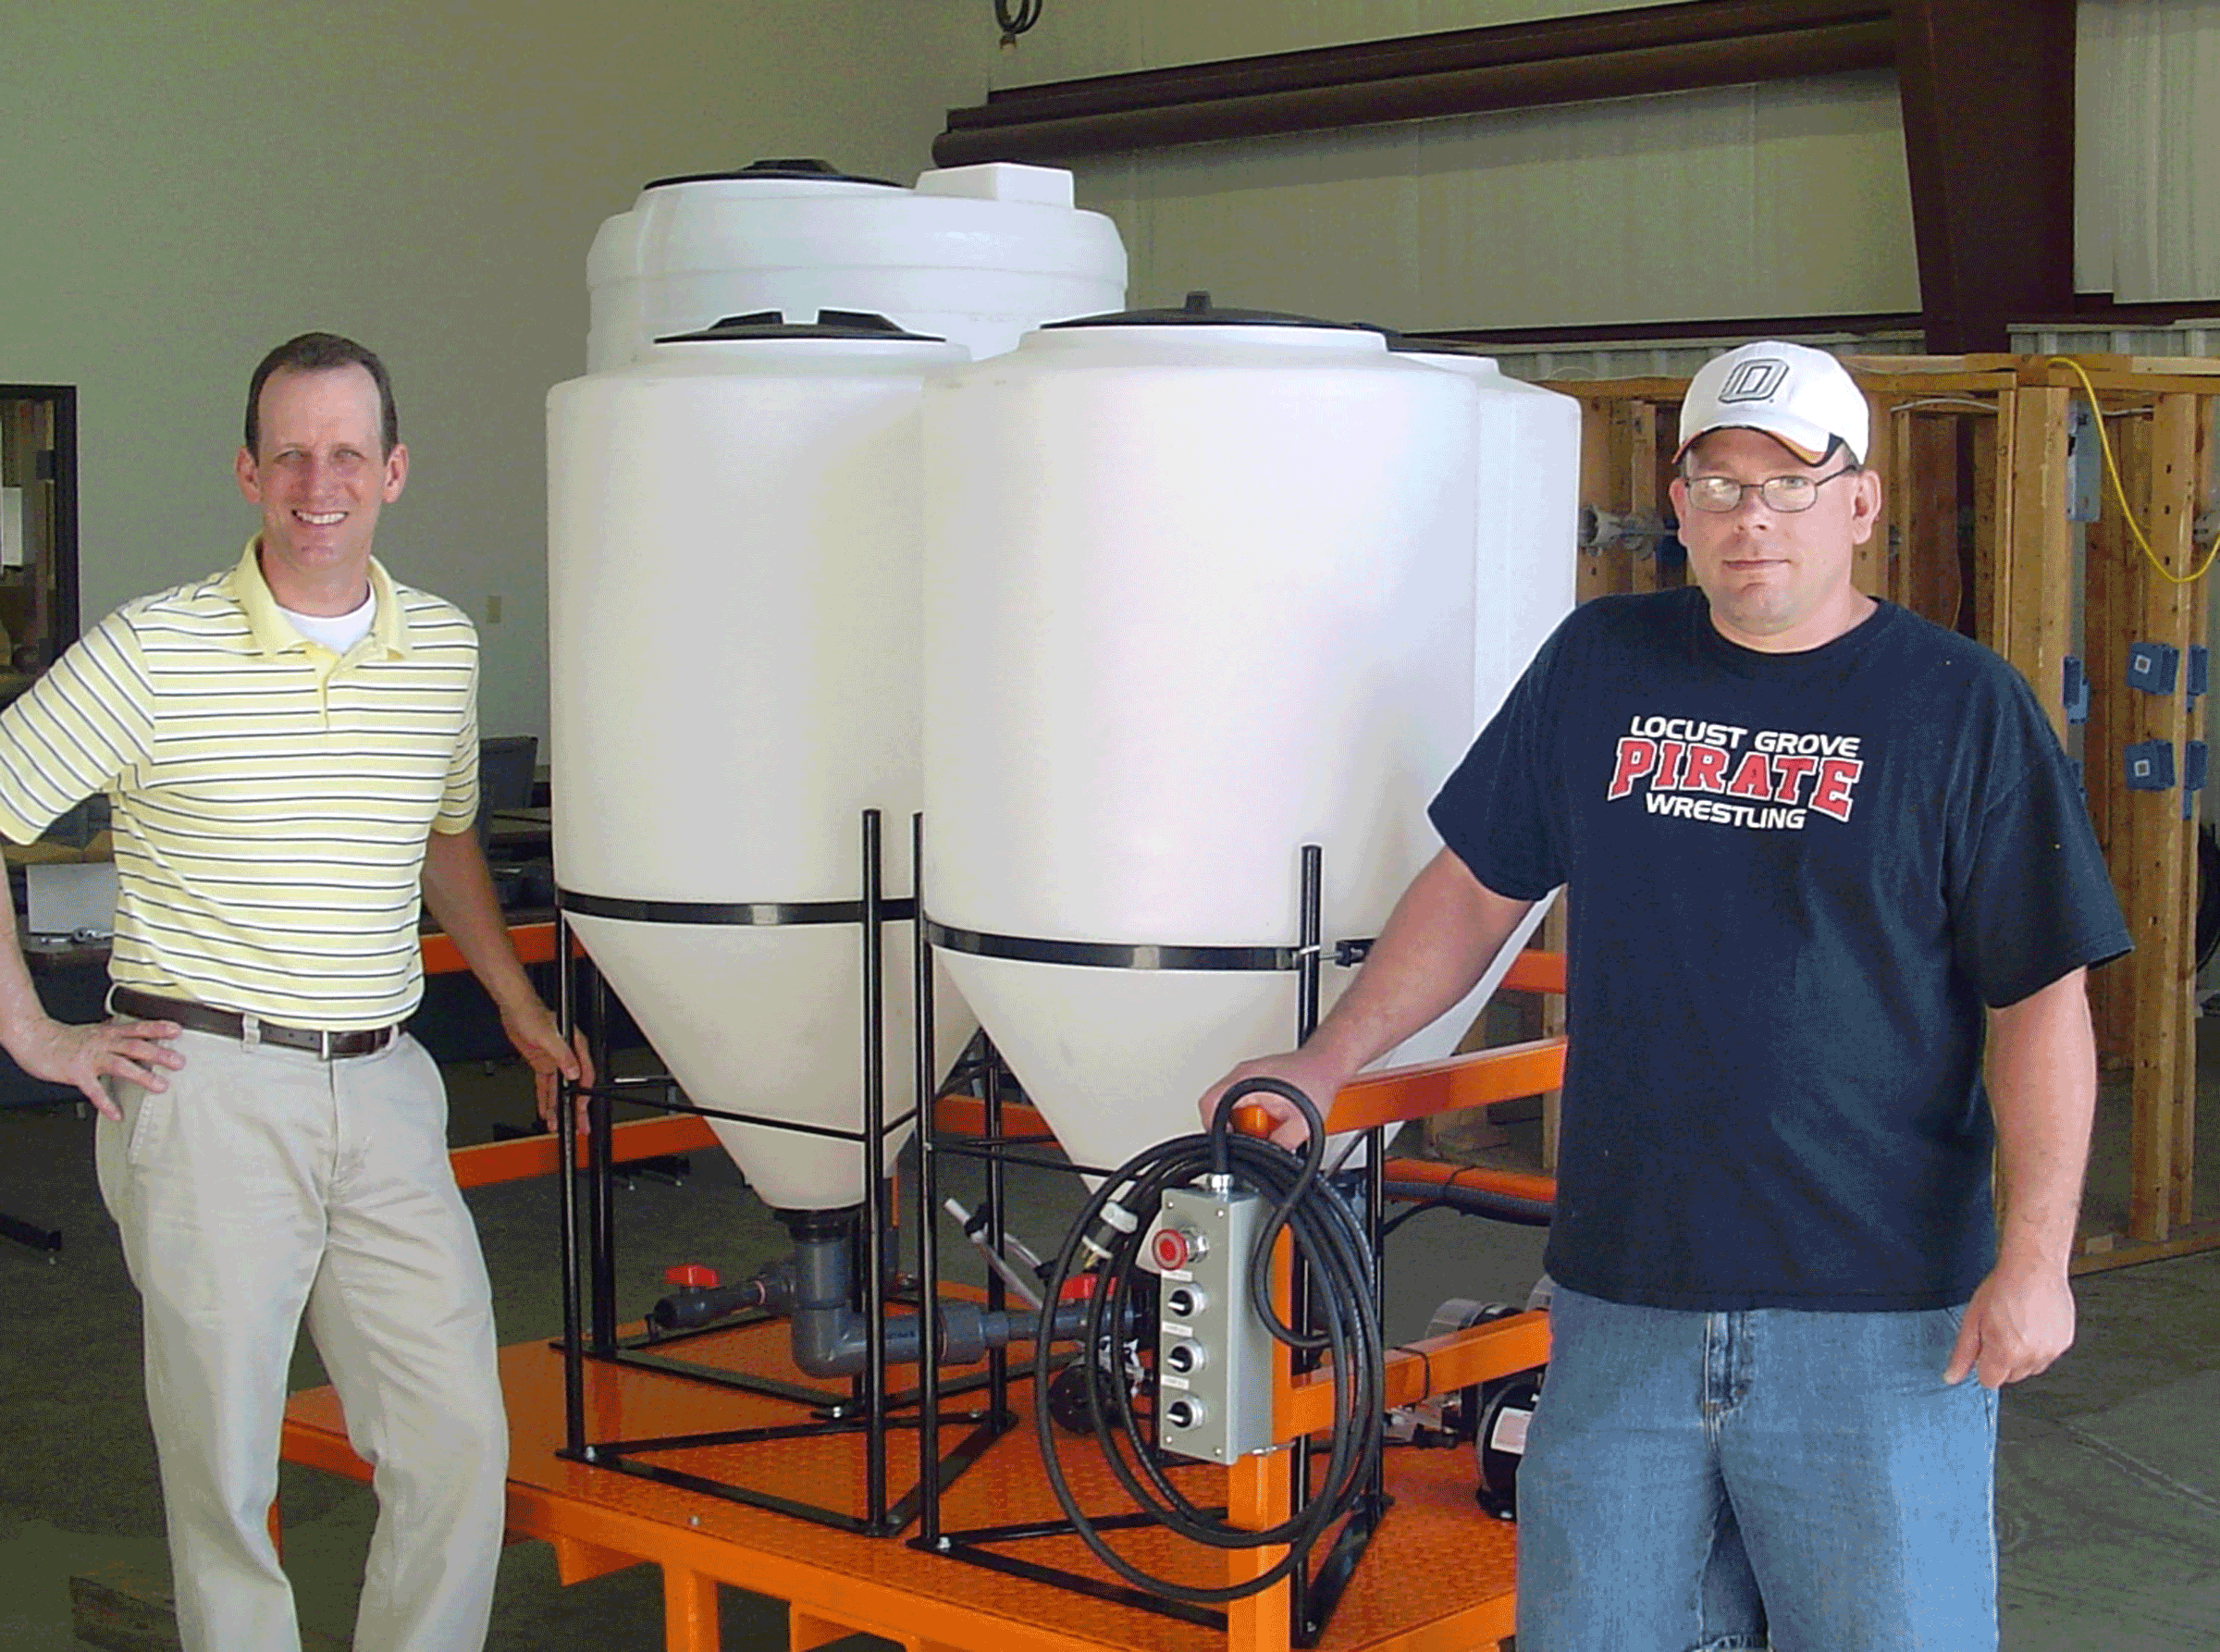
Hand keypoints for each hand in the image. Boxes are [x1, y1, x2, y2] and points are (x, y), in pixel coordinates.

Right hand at [6, 1015, 183, 1120]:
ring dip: (142, 1075)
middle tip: (179, 1061)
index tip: (178, 1030)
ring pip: (120, 1064)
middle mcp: (103, 1043)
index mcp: (109, 1033)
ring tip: (160, 1085)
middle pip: (135, 1046)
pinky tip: (117, 1114)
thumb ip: (116, 1033)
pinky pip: (94, 1090)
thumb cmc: (68, 1039)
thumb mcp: (96, 1031)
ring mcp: (91, 1057)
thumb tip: (136, 1031)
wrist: (36, 1040)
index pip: (138, 1028)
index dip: (158, 1028)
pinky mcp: (77, 1073)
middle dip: (158, 1053)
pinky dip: (106, 1103)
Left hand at [497, 999, 592, 1131]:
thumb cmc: (533, 1015)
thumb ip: (563, 1055)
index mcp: (576, 1048)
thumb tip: (573, 1073)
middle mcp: (568, 1056)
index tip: (582, 1109)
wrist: (516, 1010)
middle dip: (576, 1109)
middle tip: (580, 1126)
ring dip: (558, 1107)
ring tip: (558, 1124)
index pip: (585, 1076)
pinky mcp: (542, 1064)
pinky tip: (545, 1110)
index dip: (584, 1095)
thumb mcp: (549, 1037)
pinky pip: (545, 1086)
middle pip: (574, 1087)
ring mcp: (554, 1061)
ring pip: (559, 1090)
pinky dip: (545, 1099)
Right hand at [1196, 1050, 1353, 1150]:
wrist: (1328, 1062)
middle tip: (1249, 1137)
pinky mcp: (1253, 1079)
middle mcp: (1241, 1074)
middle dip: (1231, 1129)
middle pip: (1215, 1107)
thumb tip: (1268, 1158)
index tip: (1227, 1143)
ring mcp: (1245, 1075)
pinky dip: (1249, 1114)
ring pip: (1227, 1105)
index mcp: (1245, 1081)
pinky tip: (1269, 1118)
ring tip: (1265, 1125)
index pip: (1210, 1105)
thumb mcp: (1302, 1123)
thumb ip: (1281, 1144)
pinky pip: (1239, 1101)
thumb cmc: (1317, 1080)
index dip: (1214, 1130)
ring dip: (1241, 1122)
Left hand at [1943, 1255, 2075, 1388]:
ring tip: (2016, 1326)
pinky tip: (2032, 1324)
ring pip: (2030, 1368)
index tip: (1983, 1348)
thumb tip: (1951, 1376)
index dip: (1983, 1364)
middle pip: (2011, 1377)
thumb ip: (1962, 1352)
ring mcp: (2051, 1350)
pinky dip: (2039, 1346)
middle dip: (2002, 1360)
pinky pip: (2047, 1355)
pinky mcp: (2065, 1343)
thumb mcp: (1972, 1319)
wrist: (2034, 1267)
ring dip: (2022, 1355)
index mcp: (2006, 1352)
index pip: (1989, 1381)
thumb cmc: (2003, 1287)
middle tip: (1999, 1332)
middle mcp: (2032, 1356)